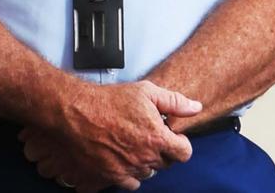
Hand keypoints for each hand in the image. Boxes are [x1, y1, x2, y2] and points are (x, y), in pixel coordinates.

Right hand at [19, 79, 200, 191]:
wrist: (78, 113)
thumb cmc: (110, 101)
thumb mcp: (145, 92)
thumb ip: (174, 101)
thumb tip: (195, 108)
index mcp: (157, 138)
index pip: (184, 153)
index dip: (180, 142)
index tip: (173, 135)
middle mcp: (145, 158)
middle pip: (166, 162)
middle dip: (162, 148)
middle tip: (148, 133)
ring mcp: (129, 169)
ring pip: (149, 171)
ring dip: (146, 159)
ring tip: (133, 141)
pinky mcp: (113, 176)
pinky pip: (132, 182)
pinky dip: (131, 171)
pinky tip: (124, 155)